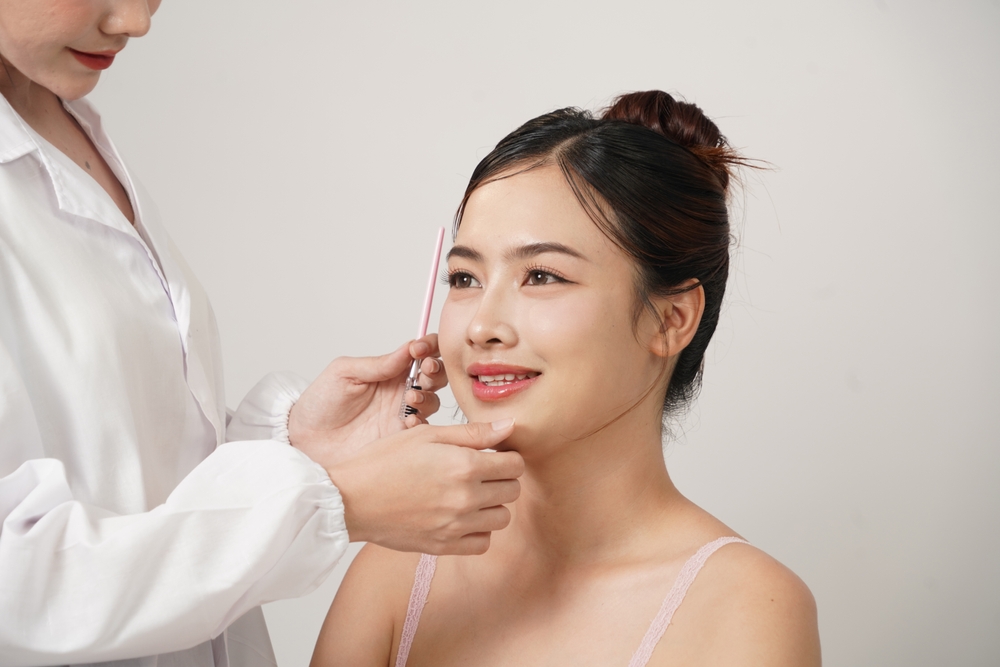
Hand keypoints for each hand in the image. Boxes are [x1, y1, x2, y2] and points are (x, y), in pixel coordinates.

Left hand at [288, 335, 446, 468]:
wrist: (306, 440)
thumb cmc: (320, 402)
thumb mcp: (344, 372)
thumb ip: (378, 363)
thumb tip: (408, 348)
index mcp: (389, 370)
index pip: (420, 352)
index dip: (428, 347)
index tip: (420, 349)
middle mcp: (400, 391)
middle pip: (435, 375)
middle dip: (436, 370)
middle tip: (424, 370)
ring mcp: (401, 415)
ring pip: (433, 401)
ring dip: (428, 396)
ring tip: (409, 399)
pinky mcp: (400, 439)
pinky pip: (424, 430)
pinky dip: (422, 422)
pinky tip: (408, 421)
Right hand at [328, 420, 523, 554]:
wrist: (350, 499)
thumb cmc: (383, 461)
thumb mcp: (426, 434)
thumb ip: (472, 432)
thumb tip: (510, 427)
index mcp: (464, 465)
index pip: (514, 464)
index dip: (507, 456)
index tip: (494, 455)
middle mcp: (465, 497)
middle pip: (512, 491)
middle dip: (502, 478)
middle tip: (481, 472)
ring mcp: (455, 525)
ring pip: (502, 518)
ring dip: (493, 505)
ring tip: (471, 495)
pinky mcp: (443, 546)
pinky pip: (482, 543)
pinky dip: (479, 531)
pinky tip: (462, 517)